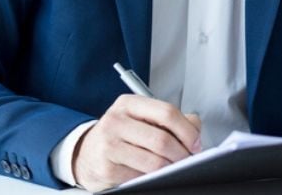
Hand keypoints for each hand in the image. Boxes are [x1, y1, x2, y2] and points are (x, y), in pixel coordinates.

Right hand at [71, 95, 201, 191]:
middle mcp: (116, 121)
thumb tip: (195, 126)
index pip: (166, 112)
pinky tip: (153, 174)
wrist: (85, 153)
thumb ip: (168, 119)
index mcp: (128, 104)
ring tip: (174, 167)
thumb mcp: (139, 118)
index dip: (187, 130)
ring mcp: (109, 145)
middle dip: (182, 154)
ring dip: (170, 169)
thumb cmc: (118, 135)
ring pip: (154, 162)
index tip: (196, 142)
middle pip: (162, 140)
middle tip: (188, 159)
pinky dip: (153, 178)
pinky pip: (141, 177)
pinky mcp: (107, 168)